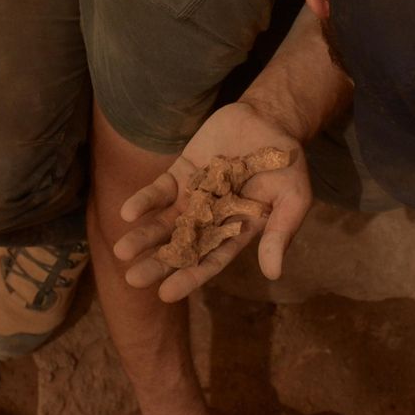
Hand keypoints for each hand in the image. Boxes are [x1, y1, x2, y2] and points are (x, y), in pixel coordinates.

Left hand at [113, 102, 312, 301]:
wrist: (271, 121)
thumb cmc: (287, 164)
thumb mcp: (294, 198)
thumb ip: (280, 233)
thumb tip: (273, 273)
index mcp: (236, 233)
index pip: (209, 261)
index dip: (188, 277)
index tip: (165, 293)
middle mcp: (210, 221)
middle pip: (180, 248)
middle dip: (157, 263)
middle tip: (132, 280)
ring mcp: (193, 197)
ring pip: (164, 222)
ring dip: (143, 236)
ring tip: (121, 251)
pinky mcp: (181, 173)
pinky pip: (159, 190)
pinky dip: (144, 201)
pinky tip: (127, 214)